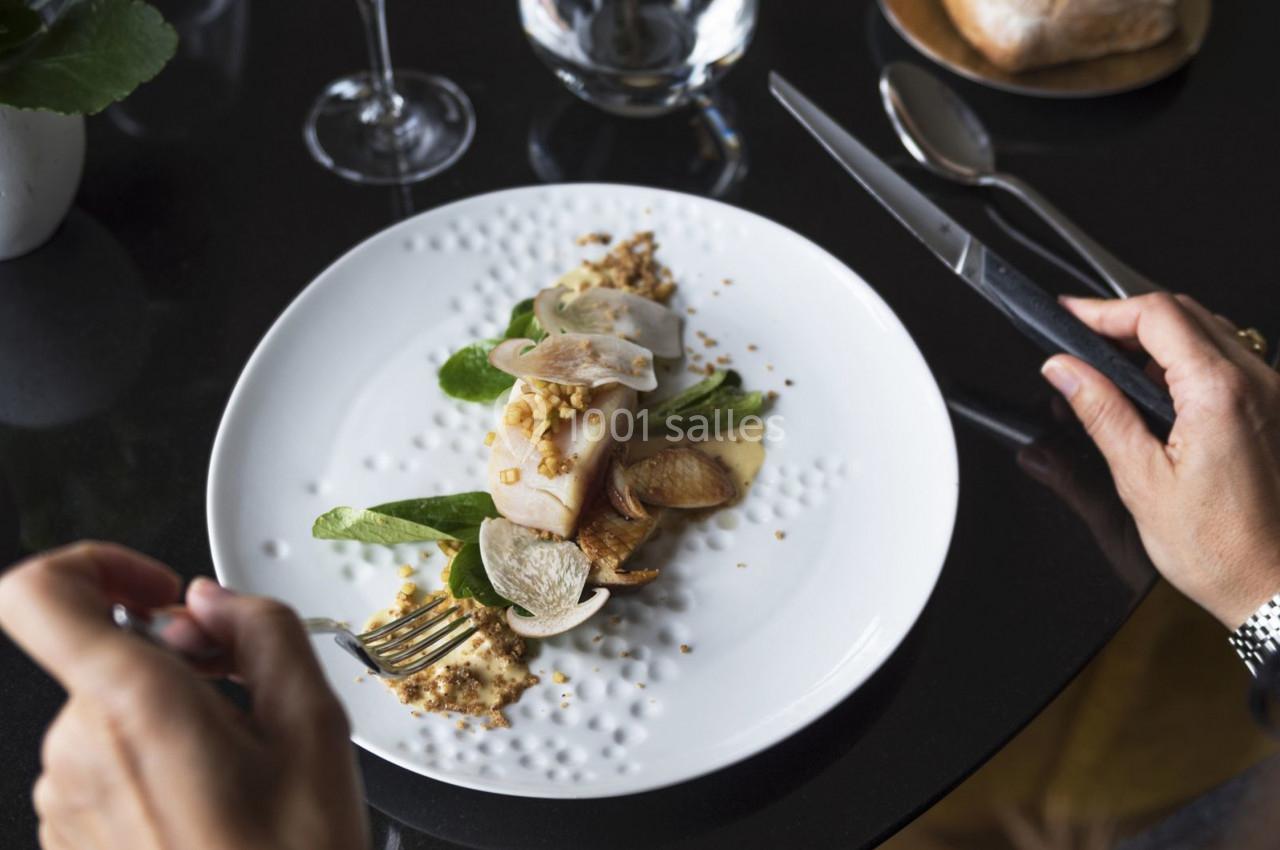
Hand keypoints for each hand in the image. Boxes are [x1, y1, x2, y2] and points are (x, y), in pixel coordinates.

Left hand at [0, 542, 368, 849]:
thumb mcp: (314, 728)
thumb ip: (264, 630)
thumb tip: (215, 601)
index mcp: (133, 709)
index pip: (40, 593)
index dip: (96, 564)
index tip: (156, 590)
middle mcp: (76, 751)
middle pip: (104, 656)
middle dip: (177, 662)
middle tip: (247, 703)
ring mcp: (65, 801)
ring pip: (110, 713)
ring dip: (171, 718)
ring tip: (240, 769)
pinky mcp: (70, 837)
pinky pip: (103, 766)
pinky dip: (154, 763)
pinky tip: (214, 804)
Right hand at [1040, 293, 1279, 628]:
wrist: (1277, 588)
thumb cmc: (1222, 549)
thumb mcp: (1141, 480)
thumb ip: (1101, 412)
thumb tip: (1065, 370)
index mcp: (1219, 392)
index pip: (1157, 314)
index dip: (1104, 309)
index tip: (1070, 315)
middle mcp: (1257, 383)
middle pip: (1185, 313)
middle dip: (1127, 319)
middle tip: (1082, 339)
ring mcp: (1273, 394)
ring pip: (1210, 333)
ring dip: (1158, 339)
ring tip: (1113, 368)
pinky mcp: (1276, 411)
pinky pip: (1231, 362)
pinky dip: (1188, 362)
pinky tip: (1160, 393)